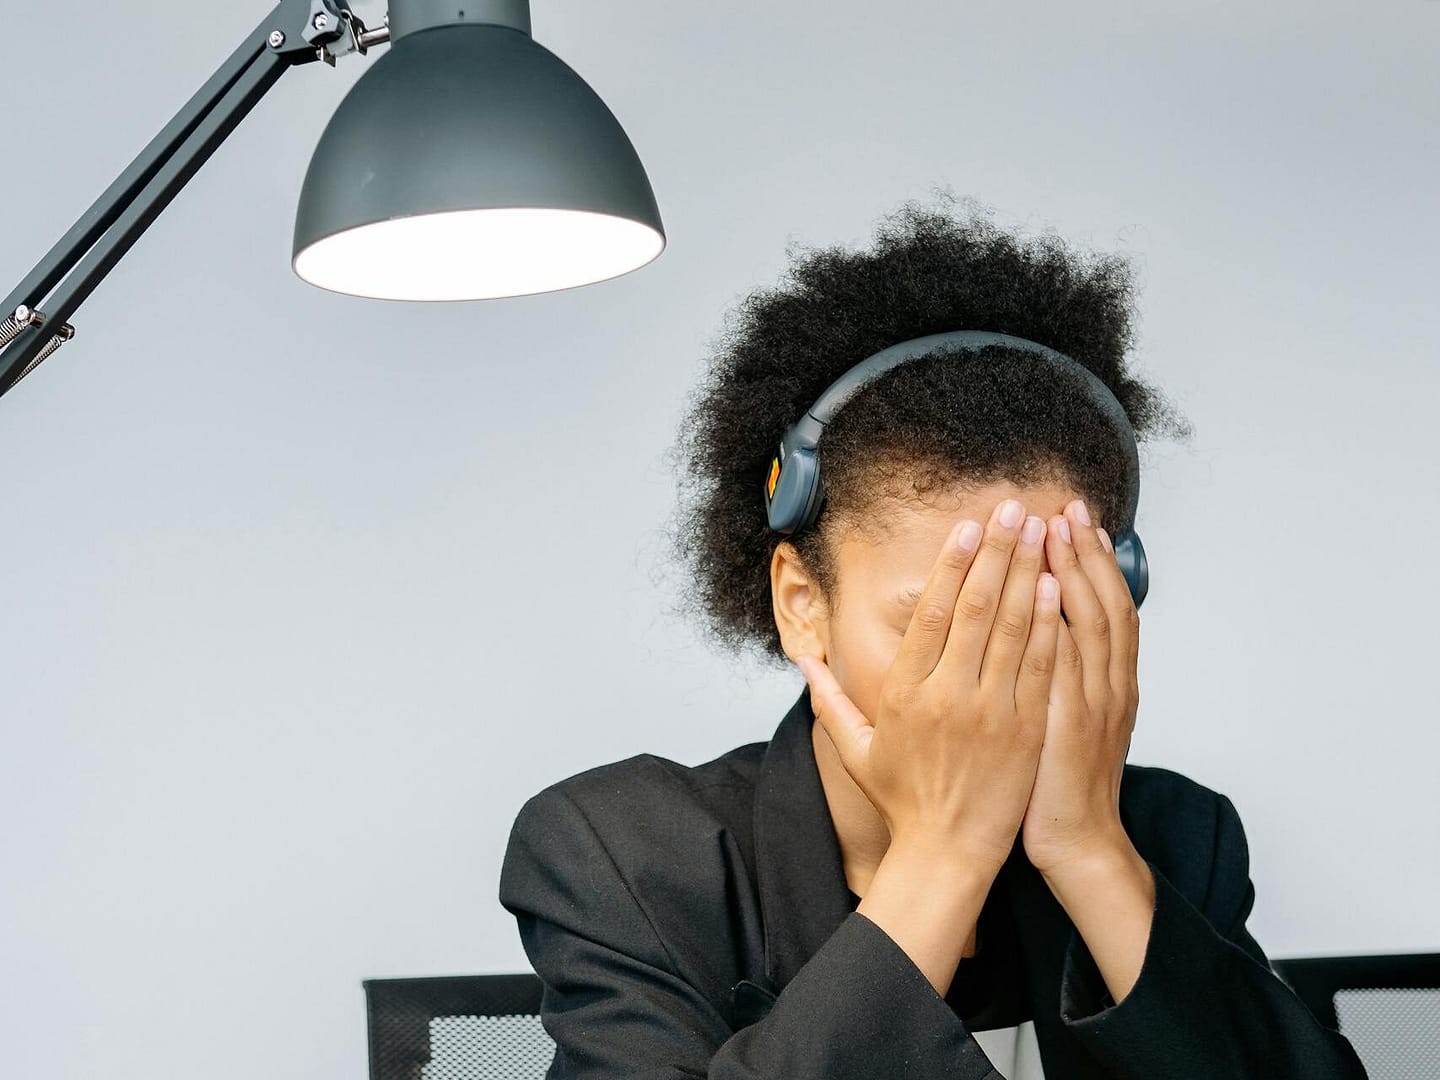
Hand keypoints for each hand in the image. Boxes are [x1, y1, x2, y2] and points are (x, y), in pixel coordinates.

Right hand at [796, 498, 1061, 874]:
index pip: (933, 613)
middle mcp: (948, 695)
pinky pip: (1041, 666)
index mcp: (906, 692)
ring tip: (1040, 531)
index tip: (968, 526)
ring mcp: (991, 711)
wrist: (947, 854)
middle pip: (977, 608)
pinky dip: (1049, 624)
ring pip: (1013, 628)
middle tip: (1013, 507)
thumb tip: (804, 660)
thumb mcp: (856, 748)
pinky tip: (1055, 587)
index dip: (953, 564)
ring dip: (1028, 573)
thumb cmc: (903, 800)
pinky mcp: (1025, 729)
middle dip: (997, 551)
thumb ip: (830, 698)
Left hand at [1021, 499, 1140, 875]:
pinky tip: (1049, 592)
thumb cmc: (1062, 784)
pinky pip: (1068, 665)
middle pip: (1103, 603)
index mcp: (1111, 684)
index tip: (1076, 520)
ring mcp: (1094, 704)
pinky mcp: (1069, 725)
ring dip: (1076, 573)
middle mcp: (1109, 686)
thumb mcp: (1072, 721)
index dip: (1094, 561)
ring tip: (1056, 529)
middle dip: (1085, 552)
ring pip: (1091, 625)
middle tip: (1067, 507)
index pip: (1106, 606)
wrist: (1079, 842)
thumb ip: (1063, 676)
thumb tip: (1045, 631)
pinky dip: (1062, 625)